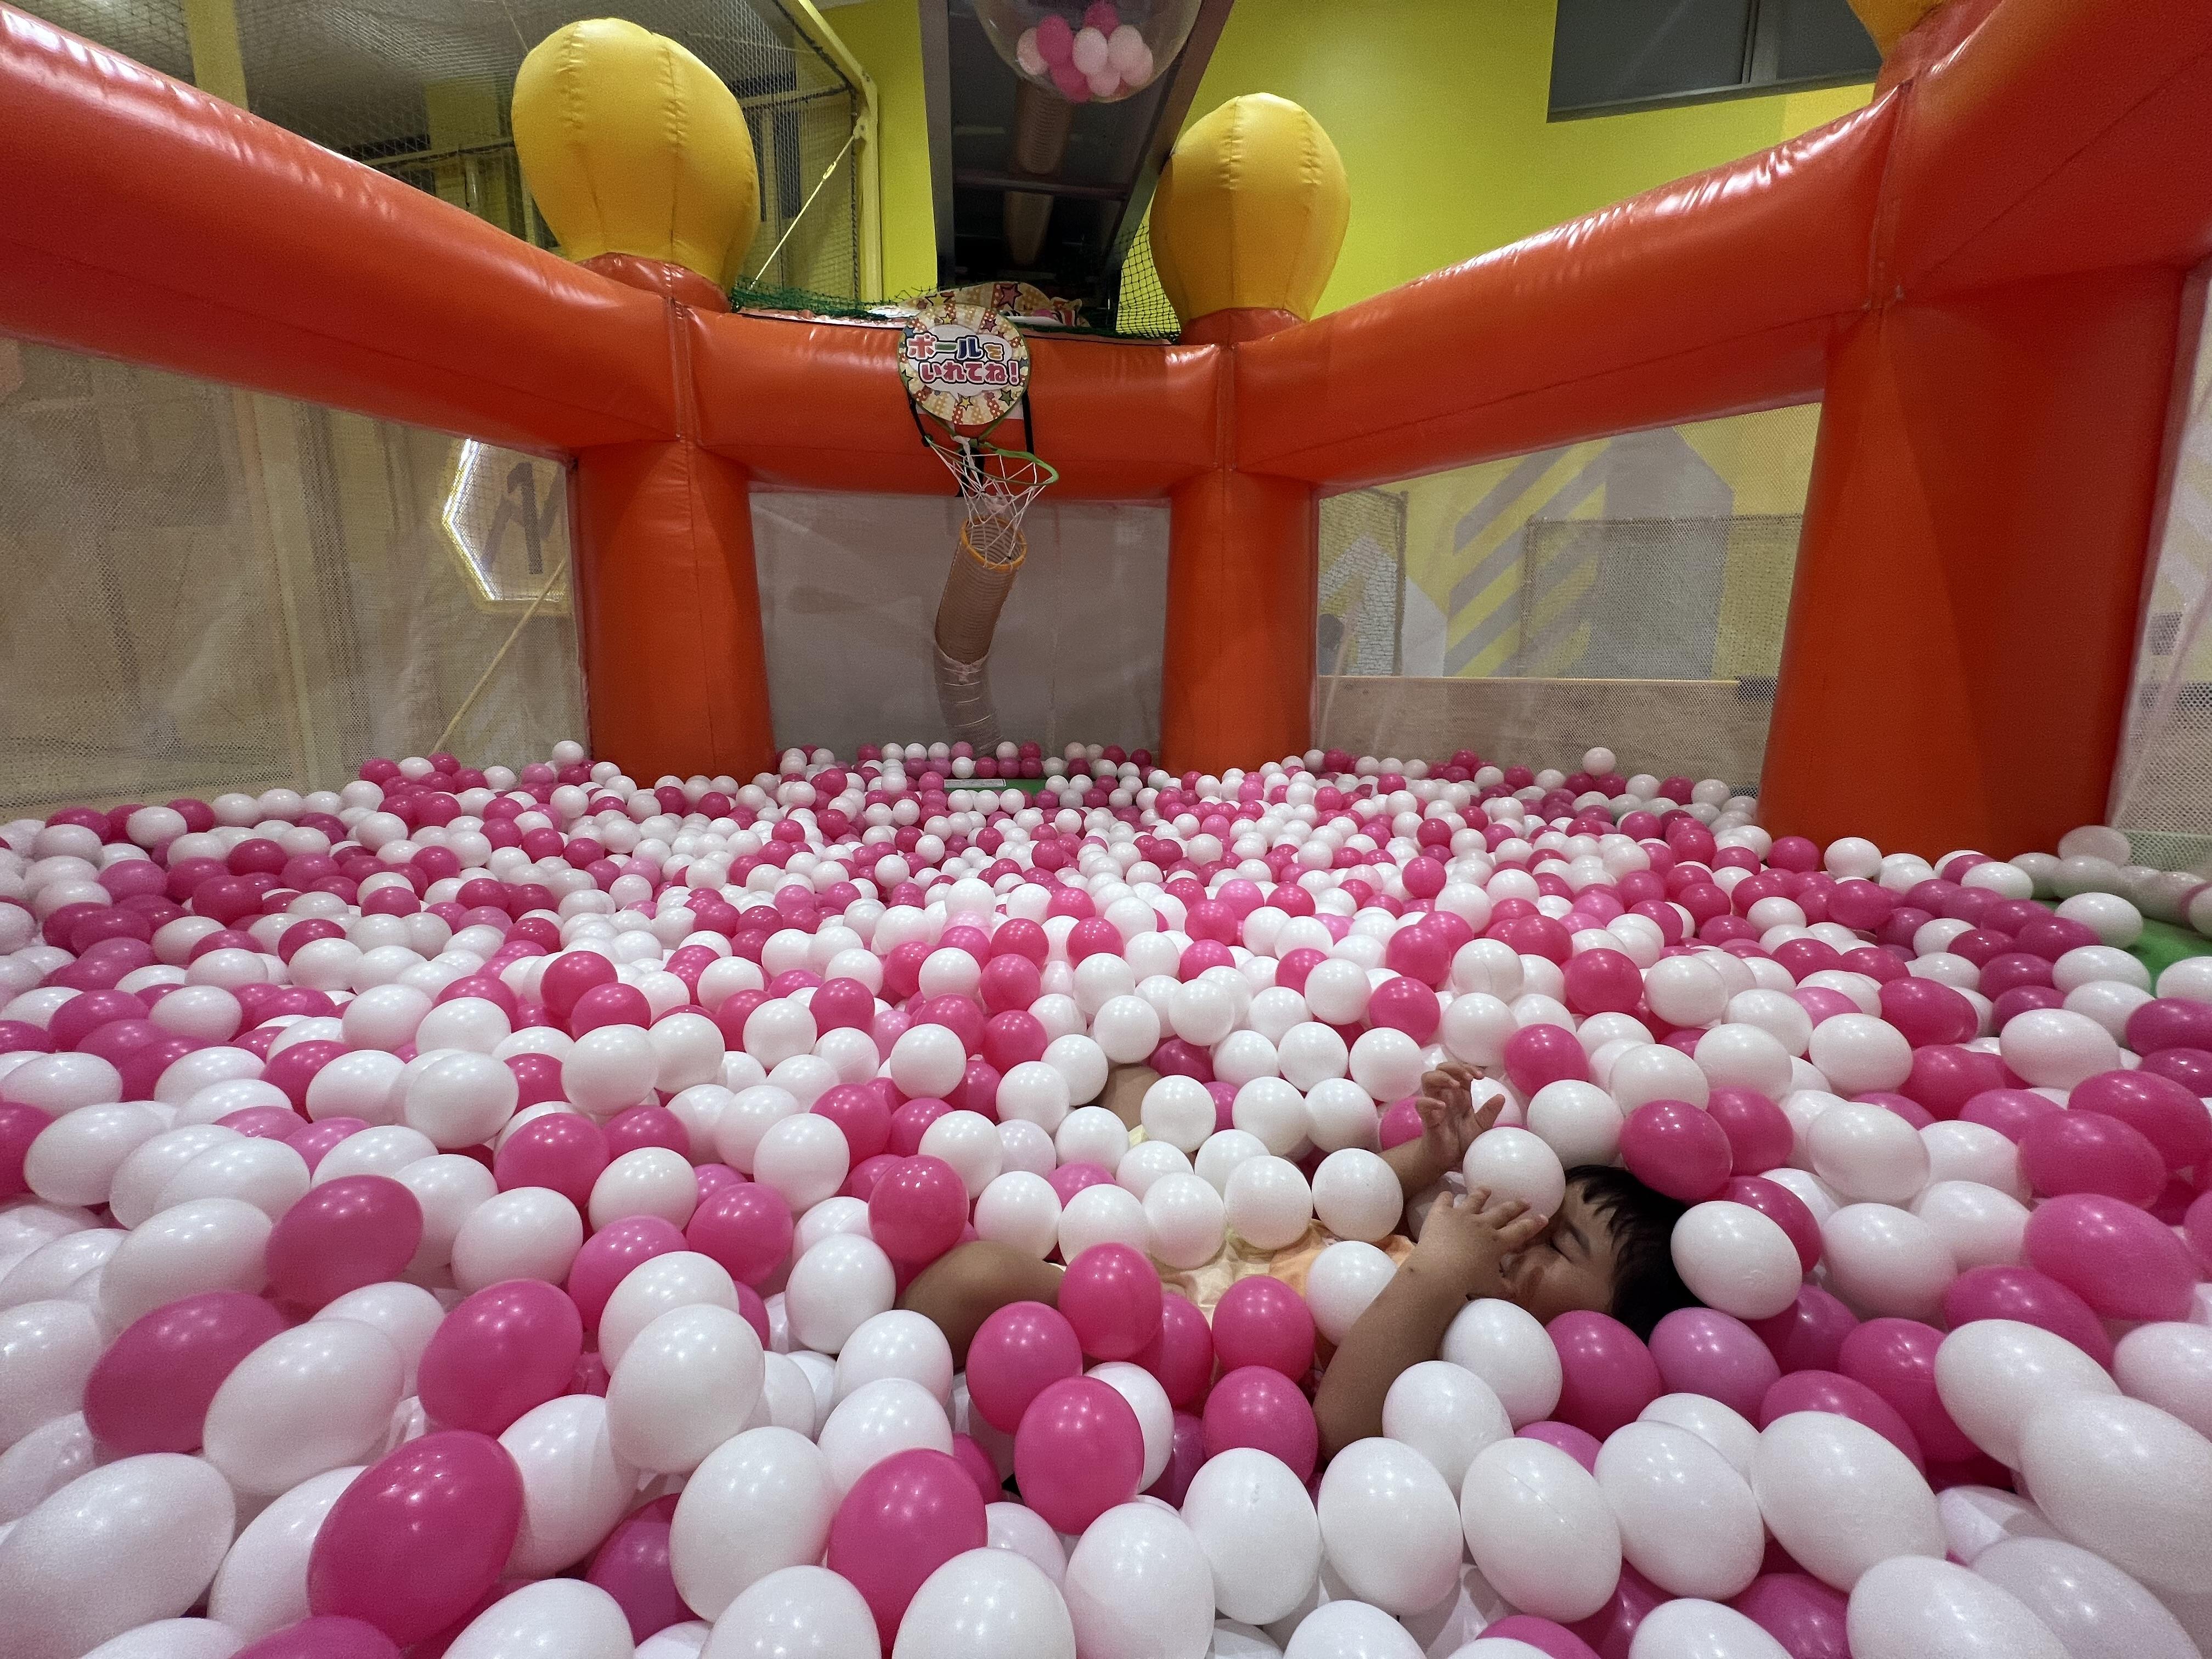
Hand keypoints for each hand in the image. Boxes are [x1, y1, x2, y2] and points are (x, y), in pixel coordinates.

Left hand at [1409, 1187, 1546, 1296]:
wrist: (1441, 1271)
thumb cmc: (1469, 1282)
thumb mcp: (1492, 1289)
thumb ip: (1505, 1289)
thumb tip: (1515, 1292)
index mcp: (1497, 1242)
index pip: (1520, 1231)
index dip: (1533, 1224)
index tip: (1544, 1217)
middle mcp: (1482, 1224)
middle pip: (1502, 1211)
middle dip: (1515, 1205)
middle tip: (1525, 1200)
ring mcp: (1462, 1216)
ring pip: (1474, 1200)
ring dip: (1482, 1193)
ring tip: (1487, 1189)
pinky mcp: (1442, 1213)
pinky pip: (1444, 1200)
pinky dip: (1445, 1197)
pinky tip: (1446, 1194)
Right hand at [1416, 1061, 1502, 1172]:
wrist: (1449, 1159)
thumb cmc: (1463, 1140)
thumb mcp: (1481, 1126)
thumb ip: (1489, 1112)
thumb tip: (1501, 1096)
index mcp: (1459, 1094)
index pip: (1458, 1071)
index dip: (1467, 1068)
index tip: (1480, 1076)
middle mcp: (1445, 1095)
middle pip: (1441, 1068)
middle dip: (1454, 1067)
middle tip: (1468, 1077)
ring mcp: (1433, 1104)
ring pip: (1427, 1079)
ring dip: (1441, 1077)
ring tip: (1455, 1084)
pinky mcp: (1426, 1118)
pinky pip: (1421, 1104)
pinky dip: (1429, 1101)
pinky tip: (1442, 1106)